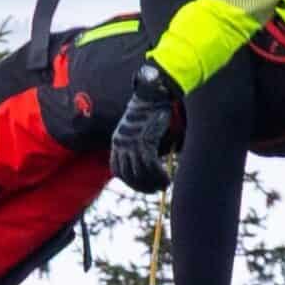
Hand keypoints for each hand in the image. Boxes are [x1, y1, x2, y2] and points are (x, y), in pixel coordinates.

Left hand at [109, 72, 180, 192]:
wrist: (153, 94)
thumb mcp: (136, 129)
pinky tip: (167, 179)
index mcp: (117, 141)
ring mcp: (132, 143)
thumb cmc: (148, 110)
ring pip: (140, 173)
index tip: (142, 186)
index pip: (117, 171)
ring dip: (153, 183)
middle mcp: (121, 144)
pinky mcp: (145, 140)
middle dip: (142, 187)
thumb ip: (136, 144)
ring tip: (164, 185)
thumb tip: (146, 163)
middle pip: (128, 175)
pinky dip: (159, 176)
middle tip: (155, 190)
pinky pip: (151, 166)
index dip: (129, 182)